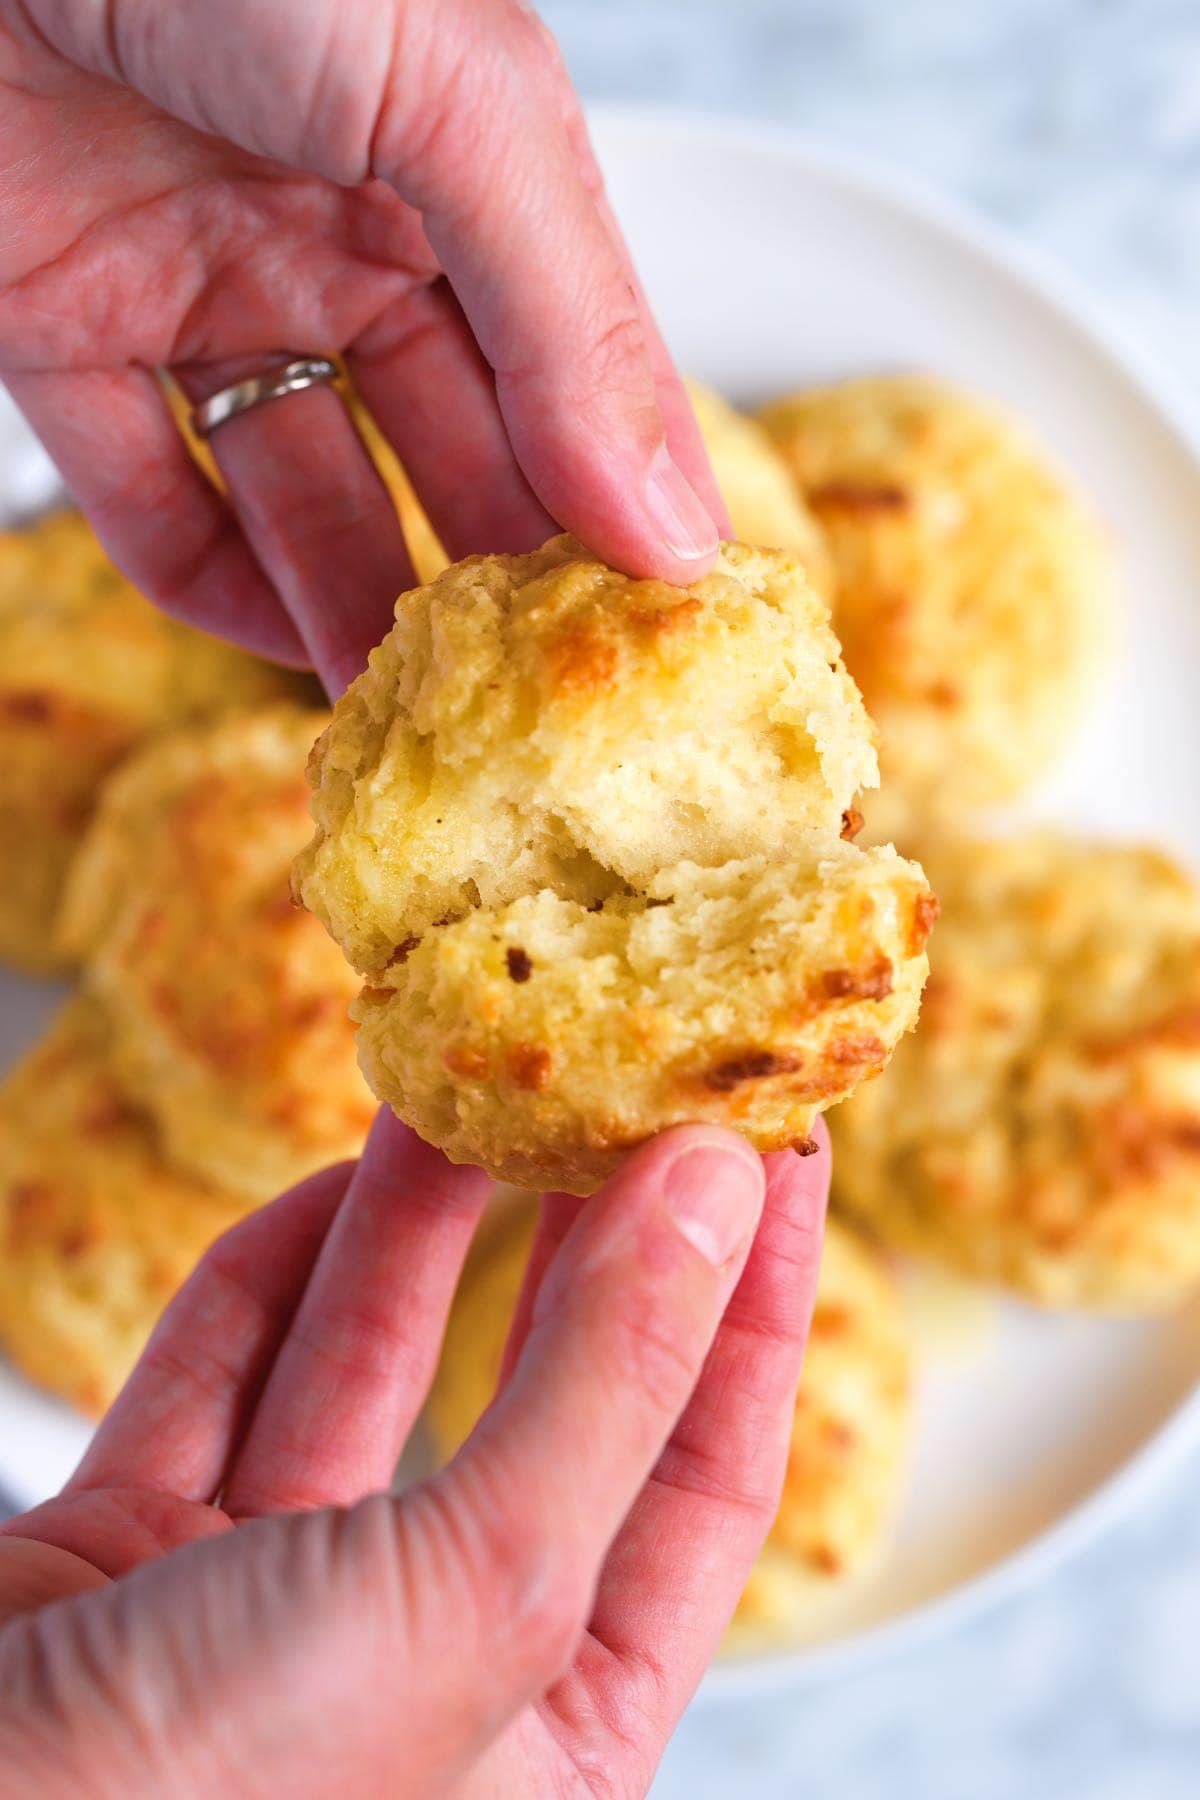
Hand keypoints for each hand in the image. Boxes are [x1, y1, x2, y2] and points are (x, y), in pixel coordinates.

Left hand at [0, 0, 725, 693]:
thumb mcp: (457, 99)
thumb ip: (571, 314)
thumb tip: (674, 528)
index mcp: (466, 170)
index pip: (575, 376)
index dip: (620, 506)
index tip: (663, 639)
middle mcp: (340, 236)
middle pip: (450, 452)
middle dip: (500, 580)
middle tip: (547, 715)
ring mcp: (200, 286)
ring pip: (307, 492)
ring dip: (362, 610)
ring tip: (421, 730)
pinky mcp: (56, 325)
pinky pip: (148, 492)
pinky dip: (210, 579)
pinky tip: (280, 653)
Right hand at [0, 1112, 827, 1794]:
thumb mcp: (474, 1592)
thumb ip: (605, 1384)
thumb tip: (719, 1191)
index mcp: (550, 1744)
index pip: (702, 1481)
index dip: (749, 1308)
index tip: (772, 1151)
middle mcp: (421, 1674)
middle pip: (542, 1406)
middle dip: (588, 1242)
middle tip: (638, 1091)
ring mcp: (265, 1608)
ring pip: (370, 1368)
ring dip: (422, 1222)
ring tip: (480, 1081)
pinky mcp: (129, 1549)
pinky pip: (223, 1375)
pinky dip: (279, 1271)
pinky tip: (339, 1177)